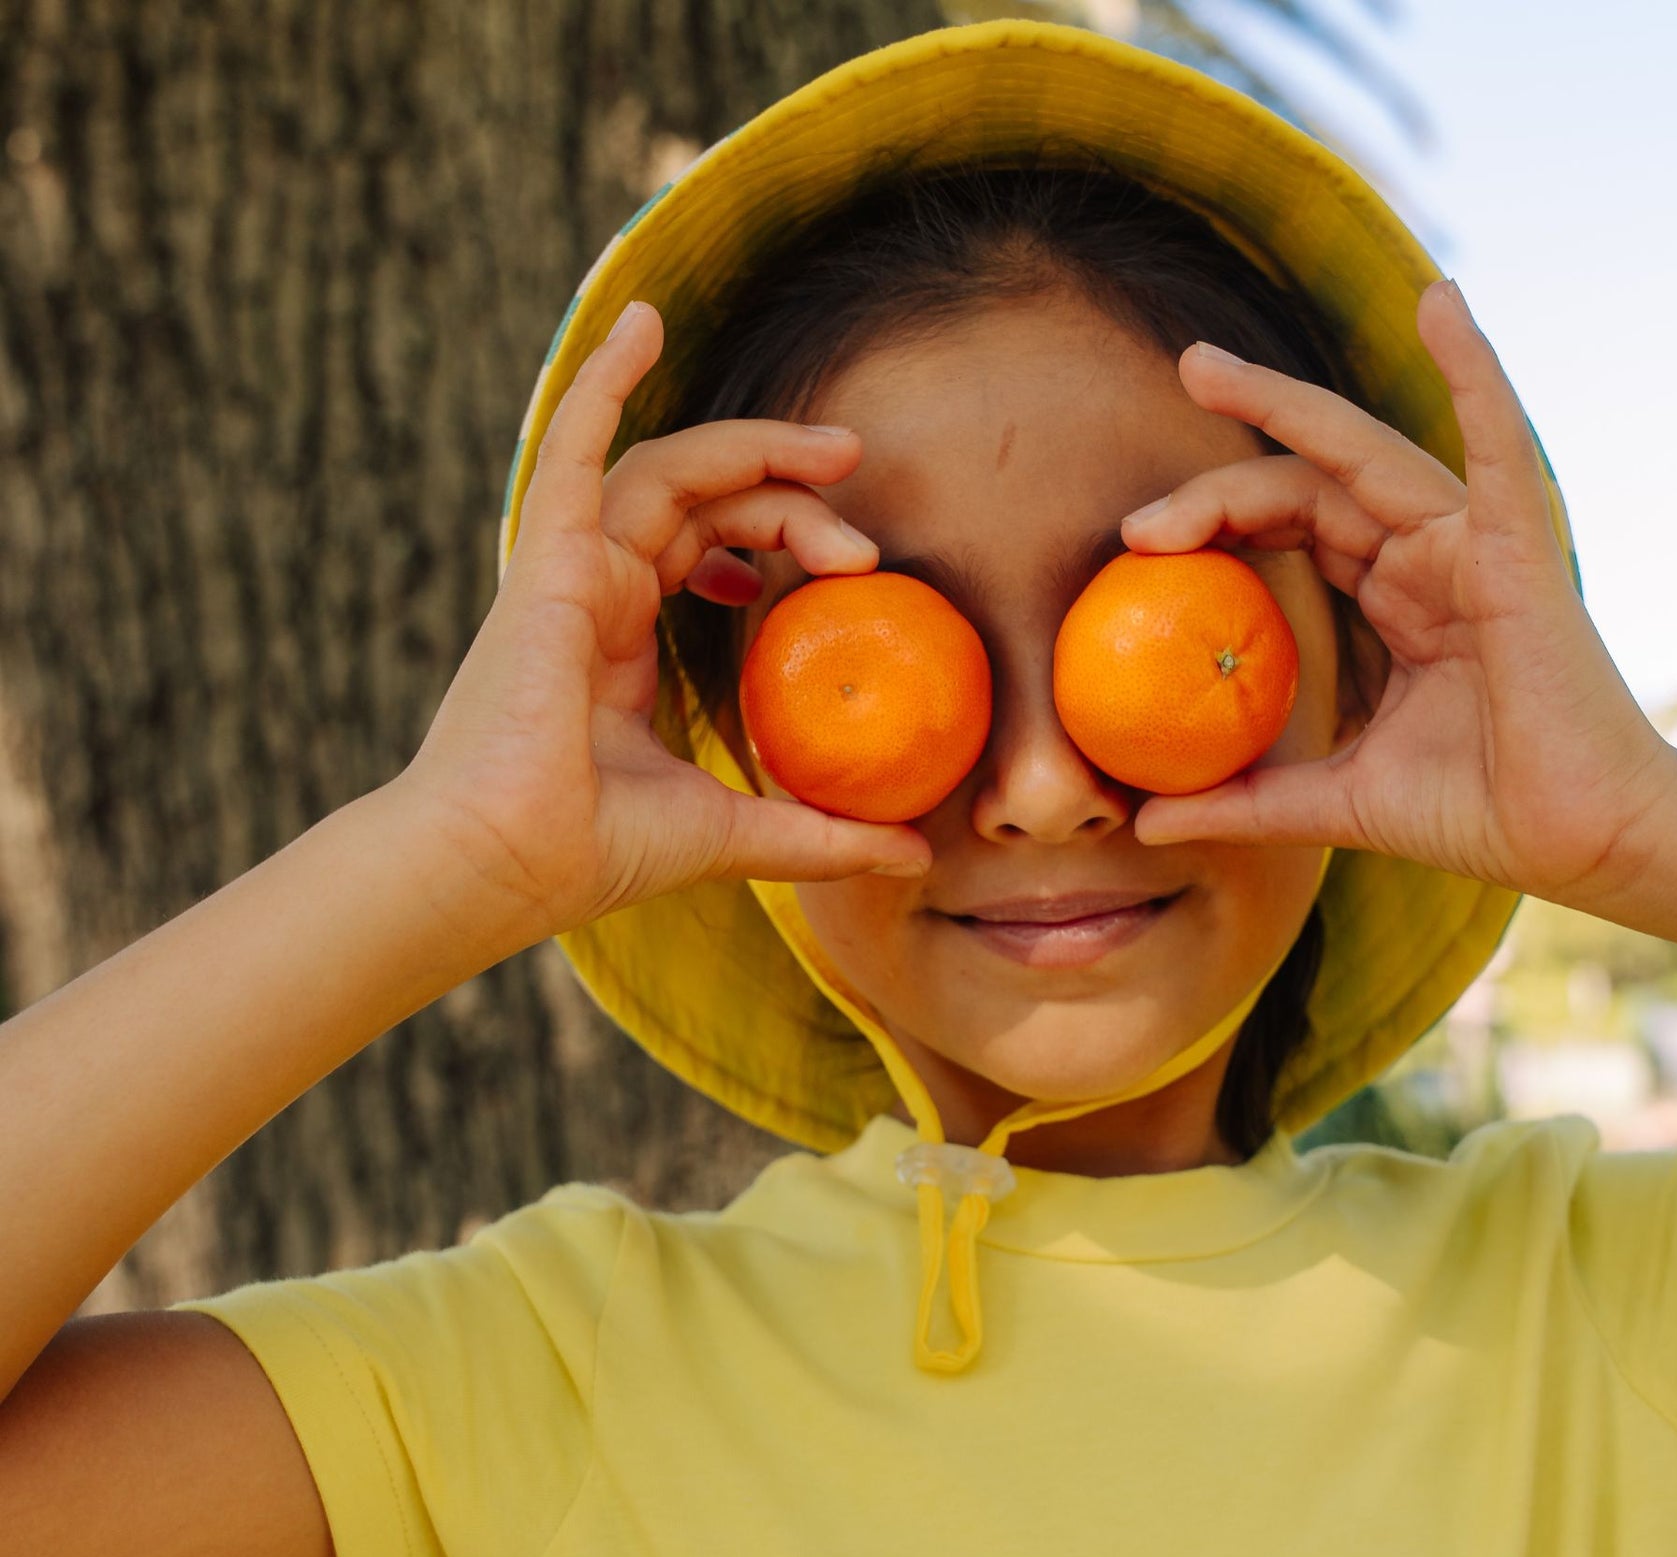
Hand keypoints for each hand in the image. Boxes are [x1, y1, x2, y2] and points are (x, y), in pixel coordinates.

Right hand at [397, 300, 929, 948]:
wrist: (509, 864)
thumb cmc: (597, 853)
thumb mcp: (738, 832)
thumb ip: (823, 835)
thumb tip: (917, 855)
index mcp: (622, 644)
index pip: (708, 552)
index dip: (779, 536)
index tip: (854, 560)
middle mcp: (594, 594)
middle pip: (703, 504)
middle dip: (788, 490)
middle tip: (866, 505)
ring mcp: (568, 571)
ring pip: (667, 472)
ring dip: (752, 449)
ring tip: (835, 451)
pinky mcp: (547, 559)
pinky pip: (571, 444)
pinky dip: (605, 380)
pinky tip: (643, 322)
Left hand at [1121, 282, 1676, 907]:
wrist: (1580, 842)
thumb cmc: (1479, 813)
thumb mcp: (1335, 803)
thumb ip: (1246, 800)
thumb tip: (1146, 821)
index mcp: (1397, 599)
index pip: (1293, 528)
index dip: (1215, 520)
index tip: (1135, 543)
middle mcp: (1430, 555)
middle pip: (1310, 481)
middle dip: (1227, 458)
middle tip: (1151, 459)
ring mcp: (1475, 543)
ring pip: (1364, 453)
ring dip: (1282, 405)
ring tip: (1204, 368)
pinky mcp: (1521, 547)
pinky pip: (1498, 444)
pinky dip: (1475, 371)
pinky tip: (1442, 303)